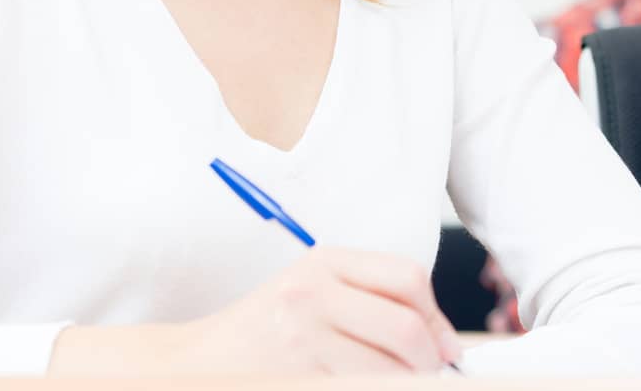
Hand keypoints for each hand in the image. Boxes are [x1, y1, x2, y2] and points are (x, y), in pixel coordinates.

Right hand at [47, 246, 463, 375]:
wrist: (196, 363)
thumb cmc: (262, 331)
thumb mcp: (310, 292)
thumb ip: (366, 298)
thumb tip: (439, 339)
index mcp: (322, 262)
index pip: (406, 277)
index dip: (436, 316)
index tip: (445, 346)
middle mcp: (312, 293)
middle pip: (405, 326)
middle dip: (430, 359)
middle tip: (432, 375)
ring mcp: (301, 337)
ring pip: (389, 368)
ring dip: (407, 383)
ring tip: (401, 384)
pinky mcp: (297, 376)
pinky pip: (360, 388)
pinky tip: (368, 389)